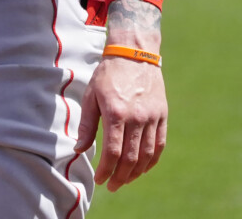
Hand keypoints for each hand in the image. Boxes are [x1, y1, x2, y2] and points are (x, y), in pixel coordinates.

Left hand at [76, 52, 166, 191]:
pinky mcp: (162, 117)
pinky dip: (152, 160)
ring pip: (147, 155)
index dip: (107, 169)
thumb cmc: (107, 75)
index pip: (113, 151)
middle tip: (112, 186)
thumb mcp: (90, 96)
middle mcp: (137, 118)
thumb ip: (87, 125)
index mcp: (116, 113)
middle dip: (121, 176)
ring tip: (125, 181)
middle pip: (131, 157)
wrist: (134, 55)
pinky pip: (159, 145)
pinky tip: (142, 168)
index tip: (100, 179)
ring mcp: (153, 118)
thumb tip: (79, 148)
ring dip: (136, 172)